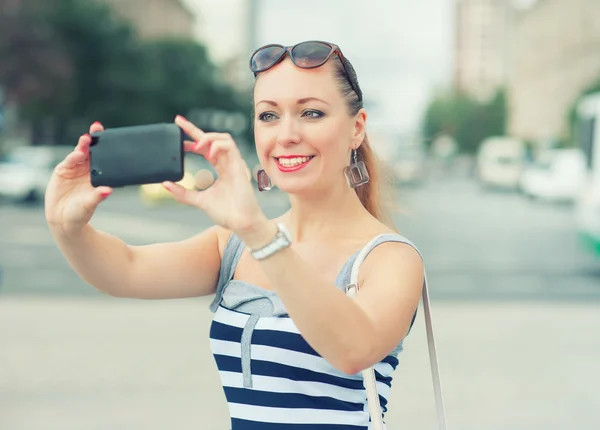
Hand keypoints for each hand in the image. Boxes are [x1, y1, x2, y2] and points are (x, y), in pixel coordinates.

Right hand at [45, 122, 112, 233]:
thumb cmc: (82, 212)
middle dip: (94, 138)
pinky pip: (69, 161)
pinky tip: (78, 154)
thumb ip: (98, 196)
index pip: (104, 157)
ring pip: (79, 153)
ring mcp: (75, 169)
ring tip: (87, 140)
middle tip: (97, 128)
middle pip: (91, 150)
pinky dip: (73, 157)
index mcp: (98, 174)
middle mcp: (87, 169)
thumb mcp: (90, 204)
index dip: (106, 146)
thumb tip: (108, 191)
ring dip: (83, 146)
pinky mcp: (63, 170)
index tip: (112, 136)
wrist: (64, 219)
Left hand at [163, 116, 266, 233]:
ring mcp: (234, 163)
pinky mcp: (239, 166)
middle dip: (194, 129)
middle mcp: (227, 163)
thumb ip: (182, 193)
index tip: (176, 139)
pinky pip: (230, 146)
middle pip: (212, 138)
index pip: (205, 149)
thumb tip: (164, 184)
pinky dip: (217, 146)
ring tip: (195, 146)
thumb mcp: (199, 200)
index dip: (191, 140)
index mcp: (220, 169)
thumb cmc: (226, 213)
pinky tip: (208, 155)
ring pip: (223, 138)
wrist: (240, 223)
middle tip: (178, 122)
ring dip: (208, 137)